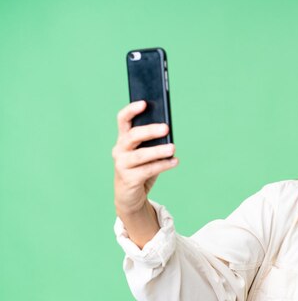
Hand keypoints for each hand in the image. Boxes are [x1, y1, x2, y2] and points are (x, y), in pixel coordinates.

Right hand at [112, 100, 177, 215]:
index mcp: (123, 139)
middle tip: (166, 128)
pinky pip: (147, 170)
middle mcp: (119, 150)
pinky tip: (174, 161)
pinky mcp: (128, 179)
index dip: (131, 110)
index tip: (144, 103)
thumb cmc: (141, 170)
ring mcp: (122, 165)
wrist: (131, 197)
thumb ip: (153, 143)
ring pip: (140, 155)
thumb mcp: (147, 154)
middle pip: (132, 136)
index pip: (123, 120)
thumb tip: (168, 132)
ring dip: (158, 151)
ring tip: (173, 148)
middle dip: (150, 131)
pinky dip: (162, 165)